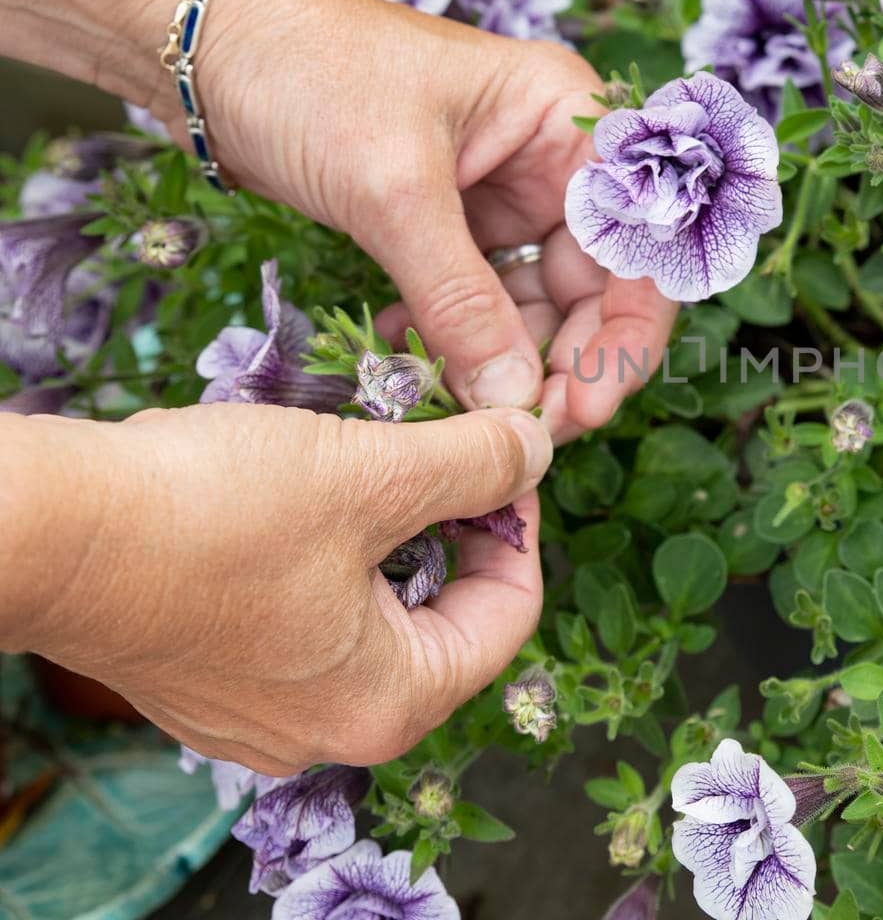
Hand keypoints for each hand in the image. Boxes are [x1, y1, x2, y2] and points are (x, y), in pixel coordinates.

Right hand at [11, 403, 551, 773]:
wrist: (45, 530)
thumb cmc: (212, 511)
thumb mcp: (371, 472)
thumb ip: (474, 463)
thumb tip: (537, 448)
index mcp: (390, 705)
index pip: (509, 616)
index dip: (518, 525)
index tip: (503, 457)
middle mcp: (328, 732)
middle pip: (440, 619)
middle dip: (450, 524)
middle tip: (439, 446)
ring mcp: (260, 715)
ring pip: (369, 614)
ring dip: (386, 533)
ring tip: (370, 458)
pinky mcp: (209, 683)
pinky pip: (303, 620)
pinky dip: (322, 558)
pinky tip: (300, 497)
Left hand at [183, 0, 677, 441]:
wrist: (205, 41)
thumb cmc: (309, 70)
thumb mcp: (394, 190)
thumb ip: (460, 300)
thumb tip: (514, 400)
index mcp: (568, 122)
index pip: (634, 244)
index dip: (625, 331)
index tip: (586, 404)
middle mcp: (550, 161)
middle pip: (592, 286)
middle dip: (561, 360)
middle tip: (523, 429)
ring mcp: (500, 196)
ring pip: (532, 305)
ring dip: (499, 360)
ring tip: (451, 399)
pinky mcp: (448, 225)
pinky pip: (474, 303)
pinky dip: (450, 339)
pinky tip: (406, 358)